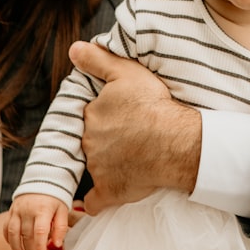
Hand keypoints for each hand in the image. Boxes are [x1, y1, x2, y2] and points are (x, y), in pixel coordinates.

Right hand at [3, 194, 68, 249]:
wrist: (42, 180)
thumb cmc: (54, 197)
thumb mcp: (63, 210)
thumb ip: (61, 228)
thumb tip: (57, 244)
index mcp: (43, 209)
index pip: (40, 231)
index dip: (39, 247)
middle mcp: (28, 209)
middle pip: (26, 235)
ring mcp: (17, 210)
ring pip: (13, 233)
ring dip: (16, 248)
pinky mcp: (11, 211)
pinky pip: (6, 227)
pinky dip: (8, 239)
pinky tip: (14, 245)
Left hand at [69, 41, 201, 213]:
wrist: (176, 141)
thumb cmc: (154, 105)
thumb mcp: (127, 72)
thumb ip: (97, 59)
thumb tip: (73, 48)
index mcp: (93, 114)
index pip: (92, 115)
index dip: (106, 115)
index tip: (121, 117)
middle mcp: (90, 141)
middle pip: (93, 140)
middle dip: (106, 139)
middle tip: (130, 137)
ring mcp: (98, 168)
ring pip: (95, 166)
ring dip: (106, 164)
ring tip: (131, 159)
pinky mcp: (109, 191)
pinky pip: (95, 200)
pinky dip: (96, 200)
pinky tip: (102, 196)